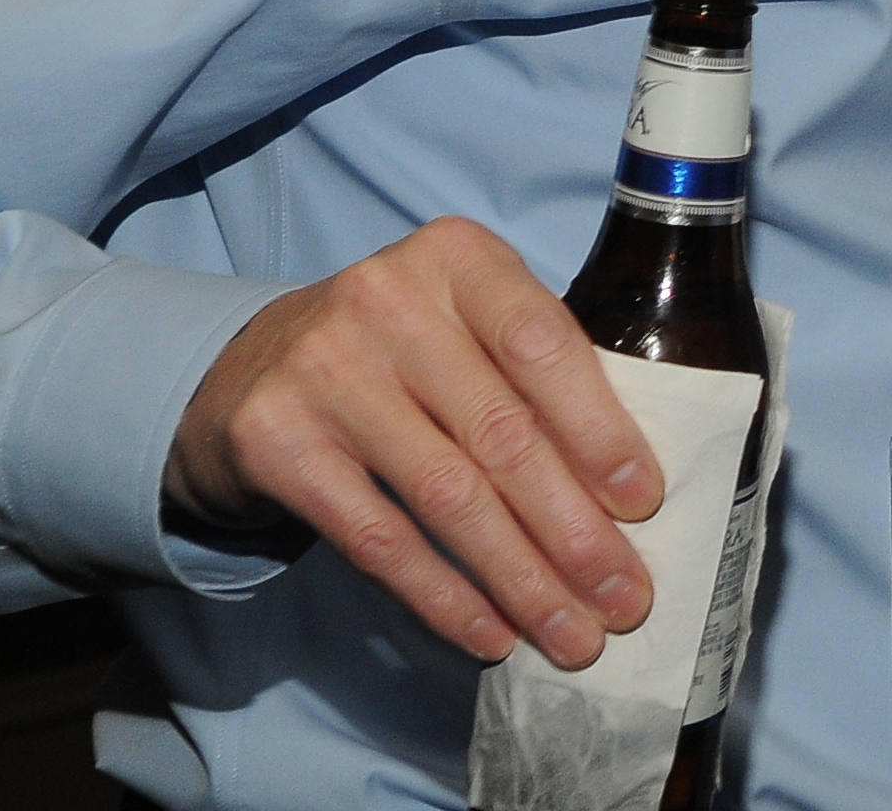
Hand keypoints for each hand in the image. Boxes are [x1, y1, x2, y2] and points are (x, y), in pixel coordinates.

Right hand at [165, 218, 661, 668]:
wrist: (249, 367)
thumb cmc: (402, 347)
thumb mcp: (467, 322)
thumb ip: (537, 374)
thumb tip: (625, 491)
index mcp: (458, 258)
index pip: (543, 346)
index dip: (599, 431)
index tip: (643, 504)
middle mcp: (387, 302)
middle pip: (501, 434)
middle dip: (573, 530)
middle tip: (623, 598)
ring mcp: (324, 371)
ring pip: (447, 496)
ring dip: (519, 578)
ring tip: (570, 633)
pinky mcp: (276, 444)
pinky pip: (379, 539)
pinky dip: (443, 596)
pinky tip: (491, 633)